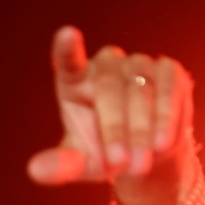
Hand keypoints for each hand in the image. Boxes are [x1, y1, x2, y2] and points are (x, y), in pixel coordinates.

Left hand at [26, 25, 197, 204]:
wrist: (149, 155)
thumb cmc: (107, 155)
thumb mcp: (82, 164)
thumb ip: (61, 165)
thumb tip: (35, 170)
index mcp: (75, 81)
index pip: (69, 61)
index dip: (68, 49)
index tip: (67, 34)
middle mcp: (105, 65)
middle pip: (109, 89)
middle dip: (115, 130)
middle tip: (120, 163)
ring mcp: (137, 63)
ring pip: (141, 90)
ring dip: (142, 130)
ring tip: (140, 164)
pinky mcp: (168, 70)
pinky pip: (169, 88)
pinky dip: (166, 118)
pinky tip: (162, 143)